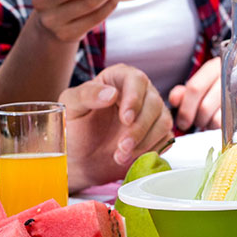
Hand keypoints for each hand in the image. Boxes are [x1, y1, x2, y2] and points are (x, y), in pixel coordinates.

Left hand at [63, 65, 174, 185]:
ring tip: (121, 156)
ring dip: (145, 142)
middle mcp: (139, 92)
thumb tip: (111, 94)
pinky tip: (132, 157)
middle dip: (139, 128)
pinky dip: (151, 150)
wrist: (81, 158)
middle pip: (154, 102)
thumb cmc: (74, 128)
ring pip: (163, 122)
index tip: (126, 118)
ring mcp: (151, 113)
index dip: (135, 98)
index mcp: (118, 78)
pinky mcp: (157, 133)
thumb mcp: (70, 108)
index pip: (136, 79)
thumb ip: (86, 95)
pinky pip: (166, 139)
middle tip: (122, 146)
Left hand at [167, 59, 223, 131]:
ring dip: (205, 124)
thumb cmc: (215, 85)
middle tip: (192, 122)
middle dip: (194, 119)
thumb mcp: (199, 83)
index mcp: (215, 67)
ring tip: (205, 119)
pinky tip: (215, 120)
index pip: (195, 88)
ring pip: (216, 119)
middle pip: (204, 107)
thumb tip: (174, 99)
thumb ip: (184, 91)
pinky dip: (217, 126)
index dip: (185, 108)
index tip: (181, 122)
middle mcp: (230, 77)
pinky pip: (226, 124)